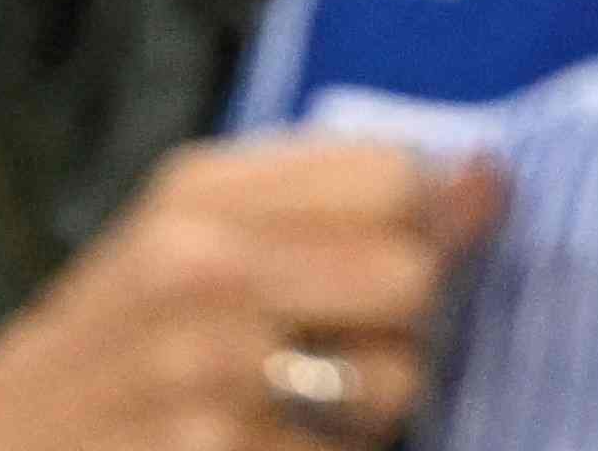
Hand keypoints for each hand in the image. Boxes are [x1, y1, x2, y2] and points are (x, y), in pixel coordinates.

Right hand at [0, 132, 497, 450]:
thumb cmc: (107, 345)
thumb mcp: (182, 237)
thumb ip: (327, 198)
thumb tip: (491, 176)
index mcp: (199, 193)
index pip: (397, 173)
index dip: (427, 214)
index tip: (417, 240)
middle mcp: (205, 272)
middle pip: (413, 275)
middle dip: (407, 317)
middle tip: (347, 339)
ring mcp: (211, 381)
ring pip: (397, 383)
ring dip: (373, 405)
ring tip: (295, 404)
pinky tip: (263, 445)